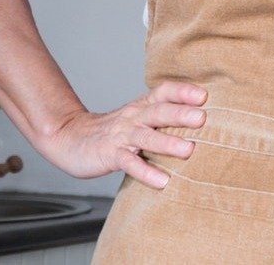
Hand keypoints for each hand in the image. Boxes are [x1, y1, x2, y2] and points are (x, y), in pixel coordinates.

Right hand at [42, 81, 207, 188]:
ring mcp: (121, 136)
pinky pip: (129, 163)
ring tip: (188, 150)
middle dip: (179, 114)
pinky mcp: (110, 155)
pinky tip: (162, 181)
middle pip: (157, 112)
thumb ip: (162, 116)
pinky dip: (145, 172)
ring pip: (145, 137)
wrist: (69, 137)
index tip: (204, 95)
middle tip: (202, 118)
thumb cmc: (113, 130)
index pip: (162, 92)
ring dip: (167, 143)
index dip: (182, 92)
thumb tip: (200, 118)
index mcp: (141, 106)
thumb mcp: (137, 117)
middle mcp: (133, 117)